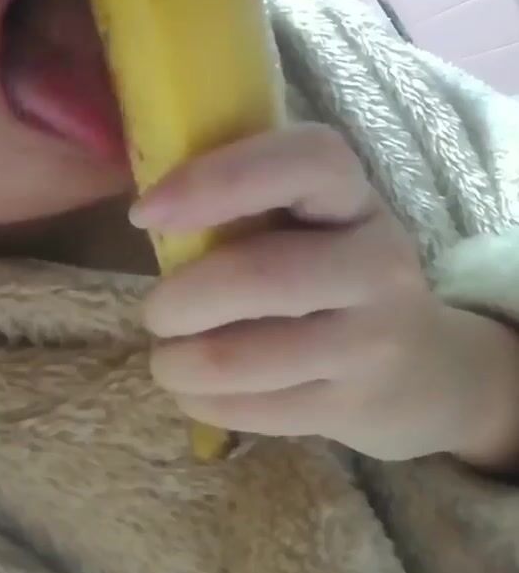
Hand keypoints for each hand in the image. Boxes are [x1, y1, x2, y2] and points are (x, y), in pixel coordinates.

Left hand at [130, 124, 518, 462]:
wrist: (427, 372)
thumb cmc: (338, 283)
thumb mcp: (316, 229)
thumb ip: (250, 210)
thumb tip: (148, 216)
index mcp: (355, 200)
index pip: (304, 162)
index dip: (216, 180)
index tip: (145, 213)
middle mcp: (376, 264)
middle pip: (257, 277)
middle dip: (178, 301)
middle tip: (155, 314)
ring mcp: (372, 341)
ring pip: (242, 358)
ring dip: (177, 364)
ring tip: (167, 362)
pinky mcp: (354, 407)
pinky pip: (254, 410)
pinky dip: (203, 404)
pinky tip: (196, 393)